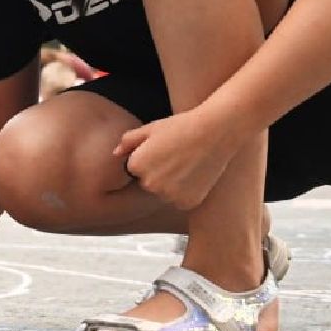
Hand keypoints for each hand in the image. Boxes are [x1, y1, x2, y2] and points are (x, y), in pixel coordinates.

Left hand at [114, 106, 238, 211]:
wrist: (215, 132)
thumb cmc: (181, 126)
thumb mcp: (151, 128)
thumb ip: (129, 141)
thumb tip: (116, 153)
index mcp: (137, 166)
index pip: (135, 170)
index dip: (150, 159)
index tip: (165, 149)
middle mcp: (150, 185)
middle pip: (150, 184)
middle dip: (159, 174)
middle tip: (177, 156)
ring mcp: (169, 196)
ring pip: (165, 194)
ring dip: (172, 185)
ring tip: (188, 164)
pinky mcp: (186, 203)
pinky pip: (180, 201)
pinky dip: (187, 192)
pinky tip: (196, 175)